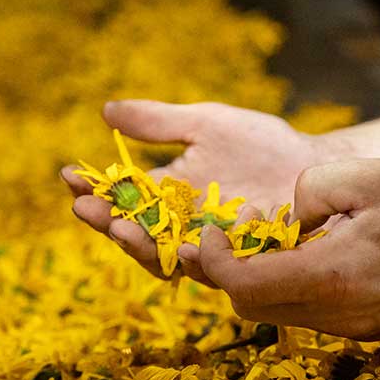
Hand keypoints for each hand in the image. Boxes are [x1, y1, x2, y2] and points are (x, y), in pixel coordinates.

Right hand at [61, 100, 326, 277]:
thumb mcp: (207, 124)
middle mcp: (179, 227)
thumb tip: (106, 110)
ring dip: (138, 246)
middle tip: (86, 210)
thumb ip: (160, 124)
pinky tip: (182, 248)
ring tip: (121, 230)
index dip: (91, 190)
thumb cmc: (260, 144)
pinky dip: (192, 261)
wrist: (311, 165)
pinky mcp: (236, 263)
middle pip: (132, 234)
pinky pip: (210, 268)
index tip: (68, 175)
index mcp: (166, 194)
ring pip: (163, 258)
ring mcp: (206, 248)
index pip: (118, 197)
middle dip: (106, 222)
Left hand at [192, 159, 379, 339]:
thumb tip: (287, 220)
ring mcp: (352, 331)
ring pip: (277, 313)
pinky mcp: (366, 333)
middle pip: (251, 308)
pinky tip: (303, 254)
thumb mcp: (369, 175)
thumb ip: (310, 189)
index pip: (243, 285)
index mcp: (333, 278)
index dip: (213, 260)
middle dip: (223, 272)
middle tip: (224, 234)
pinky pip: (308, 313)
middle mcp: (337, 316)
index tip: (208, 231)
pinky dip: (288, 286)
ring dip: (256, 278)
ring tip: (266, 236)